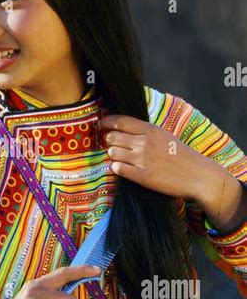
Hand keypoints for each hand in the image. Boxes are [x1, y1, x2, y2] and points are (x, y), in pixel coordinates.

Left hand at [99, 114, 222, 200]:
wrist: (198, 175)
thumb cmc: (182, 155)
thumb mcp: (164, 135)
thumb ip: (145, 132)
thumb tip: (124, 129)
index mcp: (150, 130)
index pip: (120, 121)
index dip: (107, 122)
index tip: (101, 124)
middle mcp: (144, 143)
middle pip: (112, 137)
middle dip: (109, 140)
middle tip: (111, 144)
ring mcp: (142, 160)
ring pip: (112, 153)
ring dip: (112, 155)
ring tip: (120, 158)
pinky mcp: (142, 176)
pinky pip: (118, 168)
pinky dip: (116, 168)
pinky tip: (122, 168)